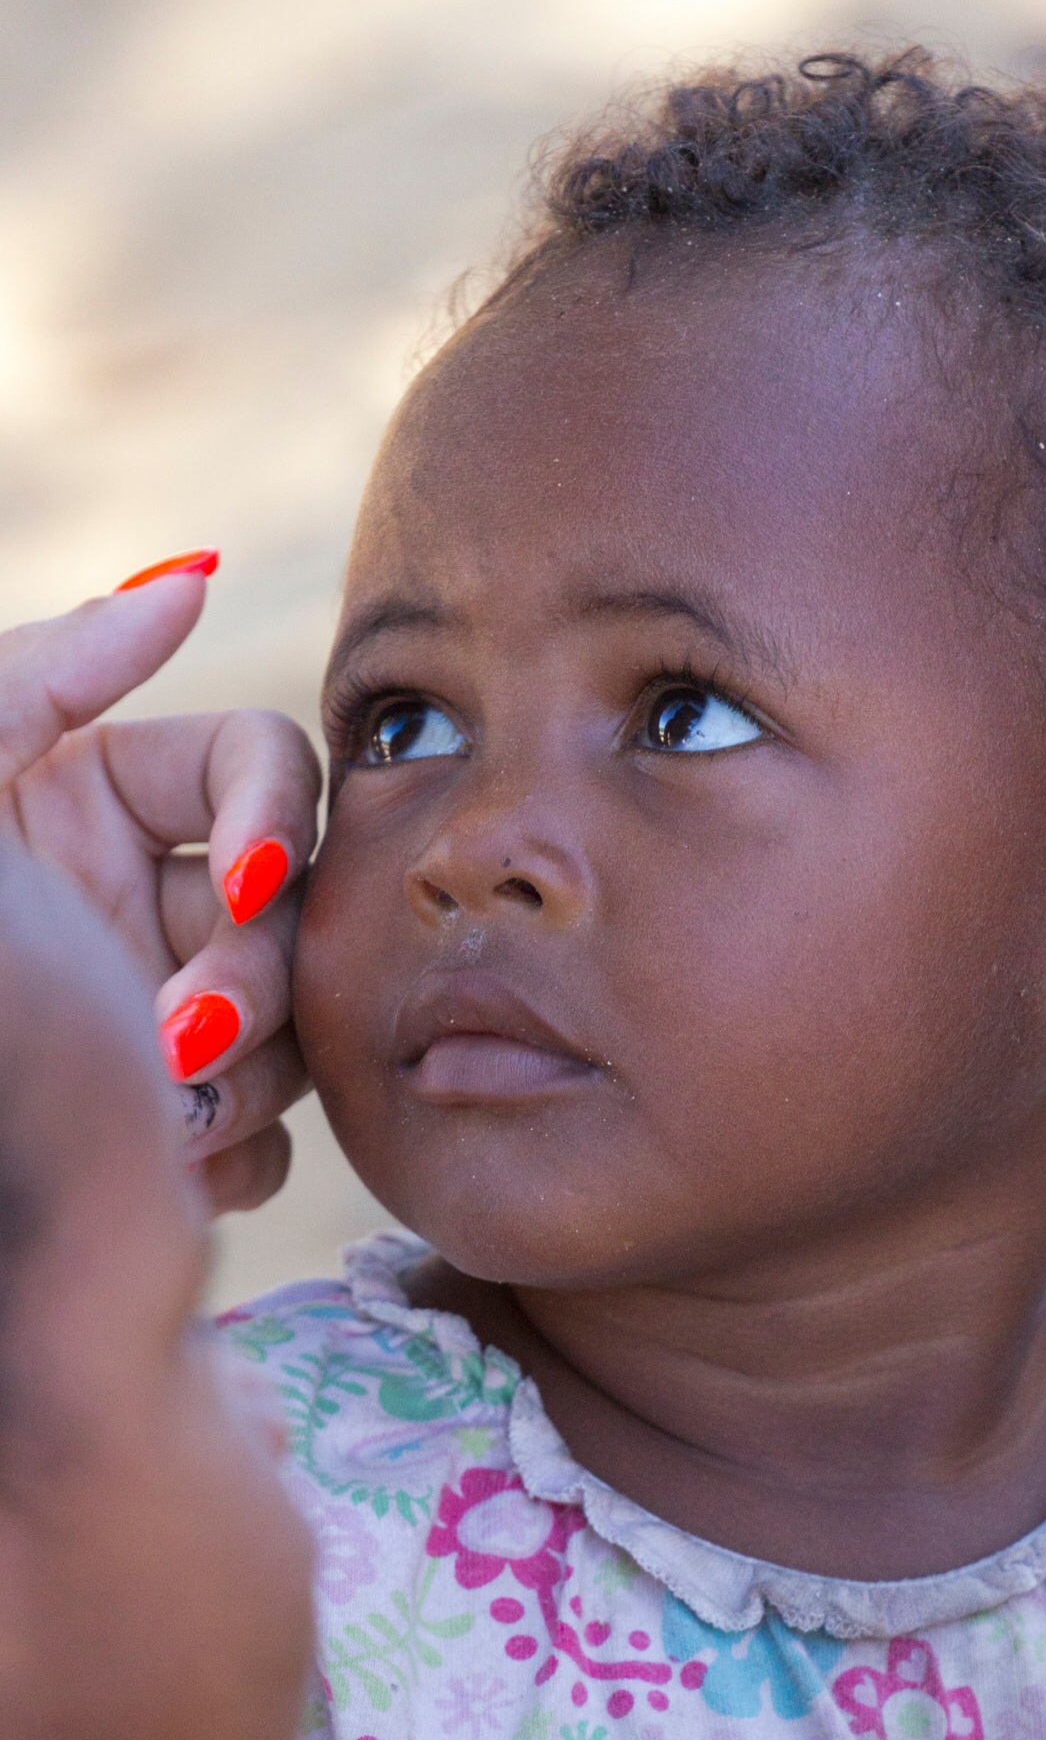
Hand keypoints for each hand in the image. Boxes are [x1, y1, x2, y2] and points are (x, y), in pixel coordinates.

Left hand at [0, 558, 321, 1212]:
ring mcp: (168, 1016)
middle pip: (298, 905)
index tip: (251, 883)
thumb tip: (187, 578)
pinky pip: (269, 1135)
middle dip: (254, 976)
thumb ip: (49, 667)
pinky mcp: (180, 1128)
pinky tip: (165, 1161)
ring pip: (301, 1021)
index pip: (258, 763)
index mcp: (89, 802)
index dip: (281, 817)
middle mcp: (138, 900)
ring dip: (249, 1073)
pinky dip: (235, 1152)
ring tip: (154, 1114)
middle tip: (175, 1042)